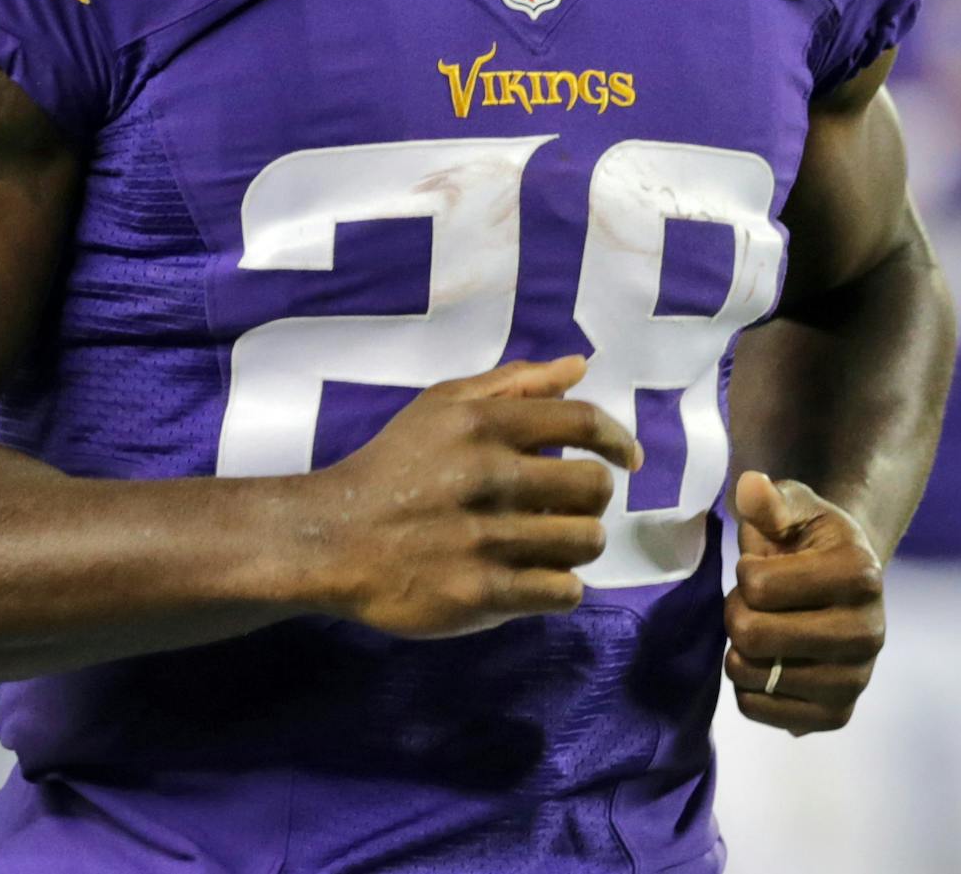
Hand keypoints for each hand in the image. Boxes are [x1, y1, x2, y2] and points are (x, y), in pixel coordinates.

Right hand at [306, 355, 639, 638]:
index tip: (627, 457)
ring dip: (576, 544)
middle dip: (591, 499)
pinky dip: (558, 586)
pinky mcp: (481, 594)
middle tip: (565, 506)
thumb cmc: (394, 466)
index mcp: (482, 424)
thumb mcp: (442, 406)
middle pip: (594, 488)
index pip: (582, 422)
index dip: (617, 439)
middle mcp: (488, 476)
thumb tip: (579, 367)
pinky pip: (563, 591)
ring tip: (548, 543)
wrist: (332, 539)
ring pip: (586, 542)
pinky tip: (532, 577)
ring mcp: (485, 539)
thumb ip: (514, 383)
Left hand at [724, 470, 884, 734]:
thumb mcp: (793, 508)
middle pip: (752, 635)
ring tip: (762, 629)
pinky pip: (758, 711)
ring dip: (739, 651)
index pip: (756, 585)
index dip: (745, 571)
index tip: (762, 566)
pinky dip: (747, 688)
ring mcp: (856, 680)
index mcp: (859, 574)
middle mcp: (868, 633)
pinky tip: (766, 662)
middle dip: (736, 613)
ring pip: (751, 676)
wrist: (845, 586)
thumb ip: (769, 501)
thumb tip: (751, 486)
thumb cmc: (810, 540)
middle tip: (751, 603)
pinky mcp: (838, 715)